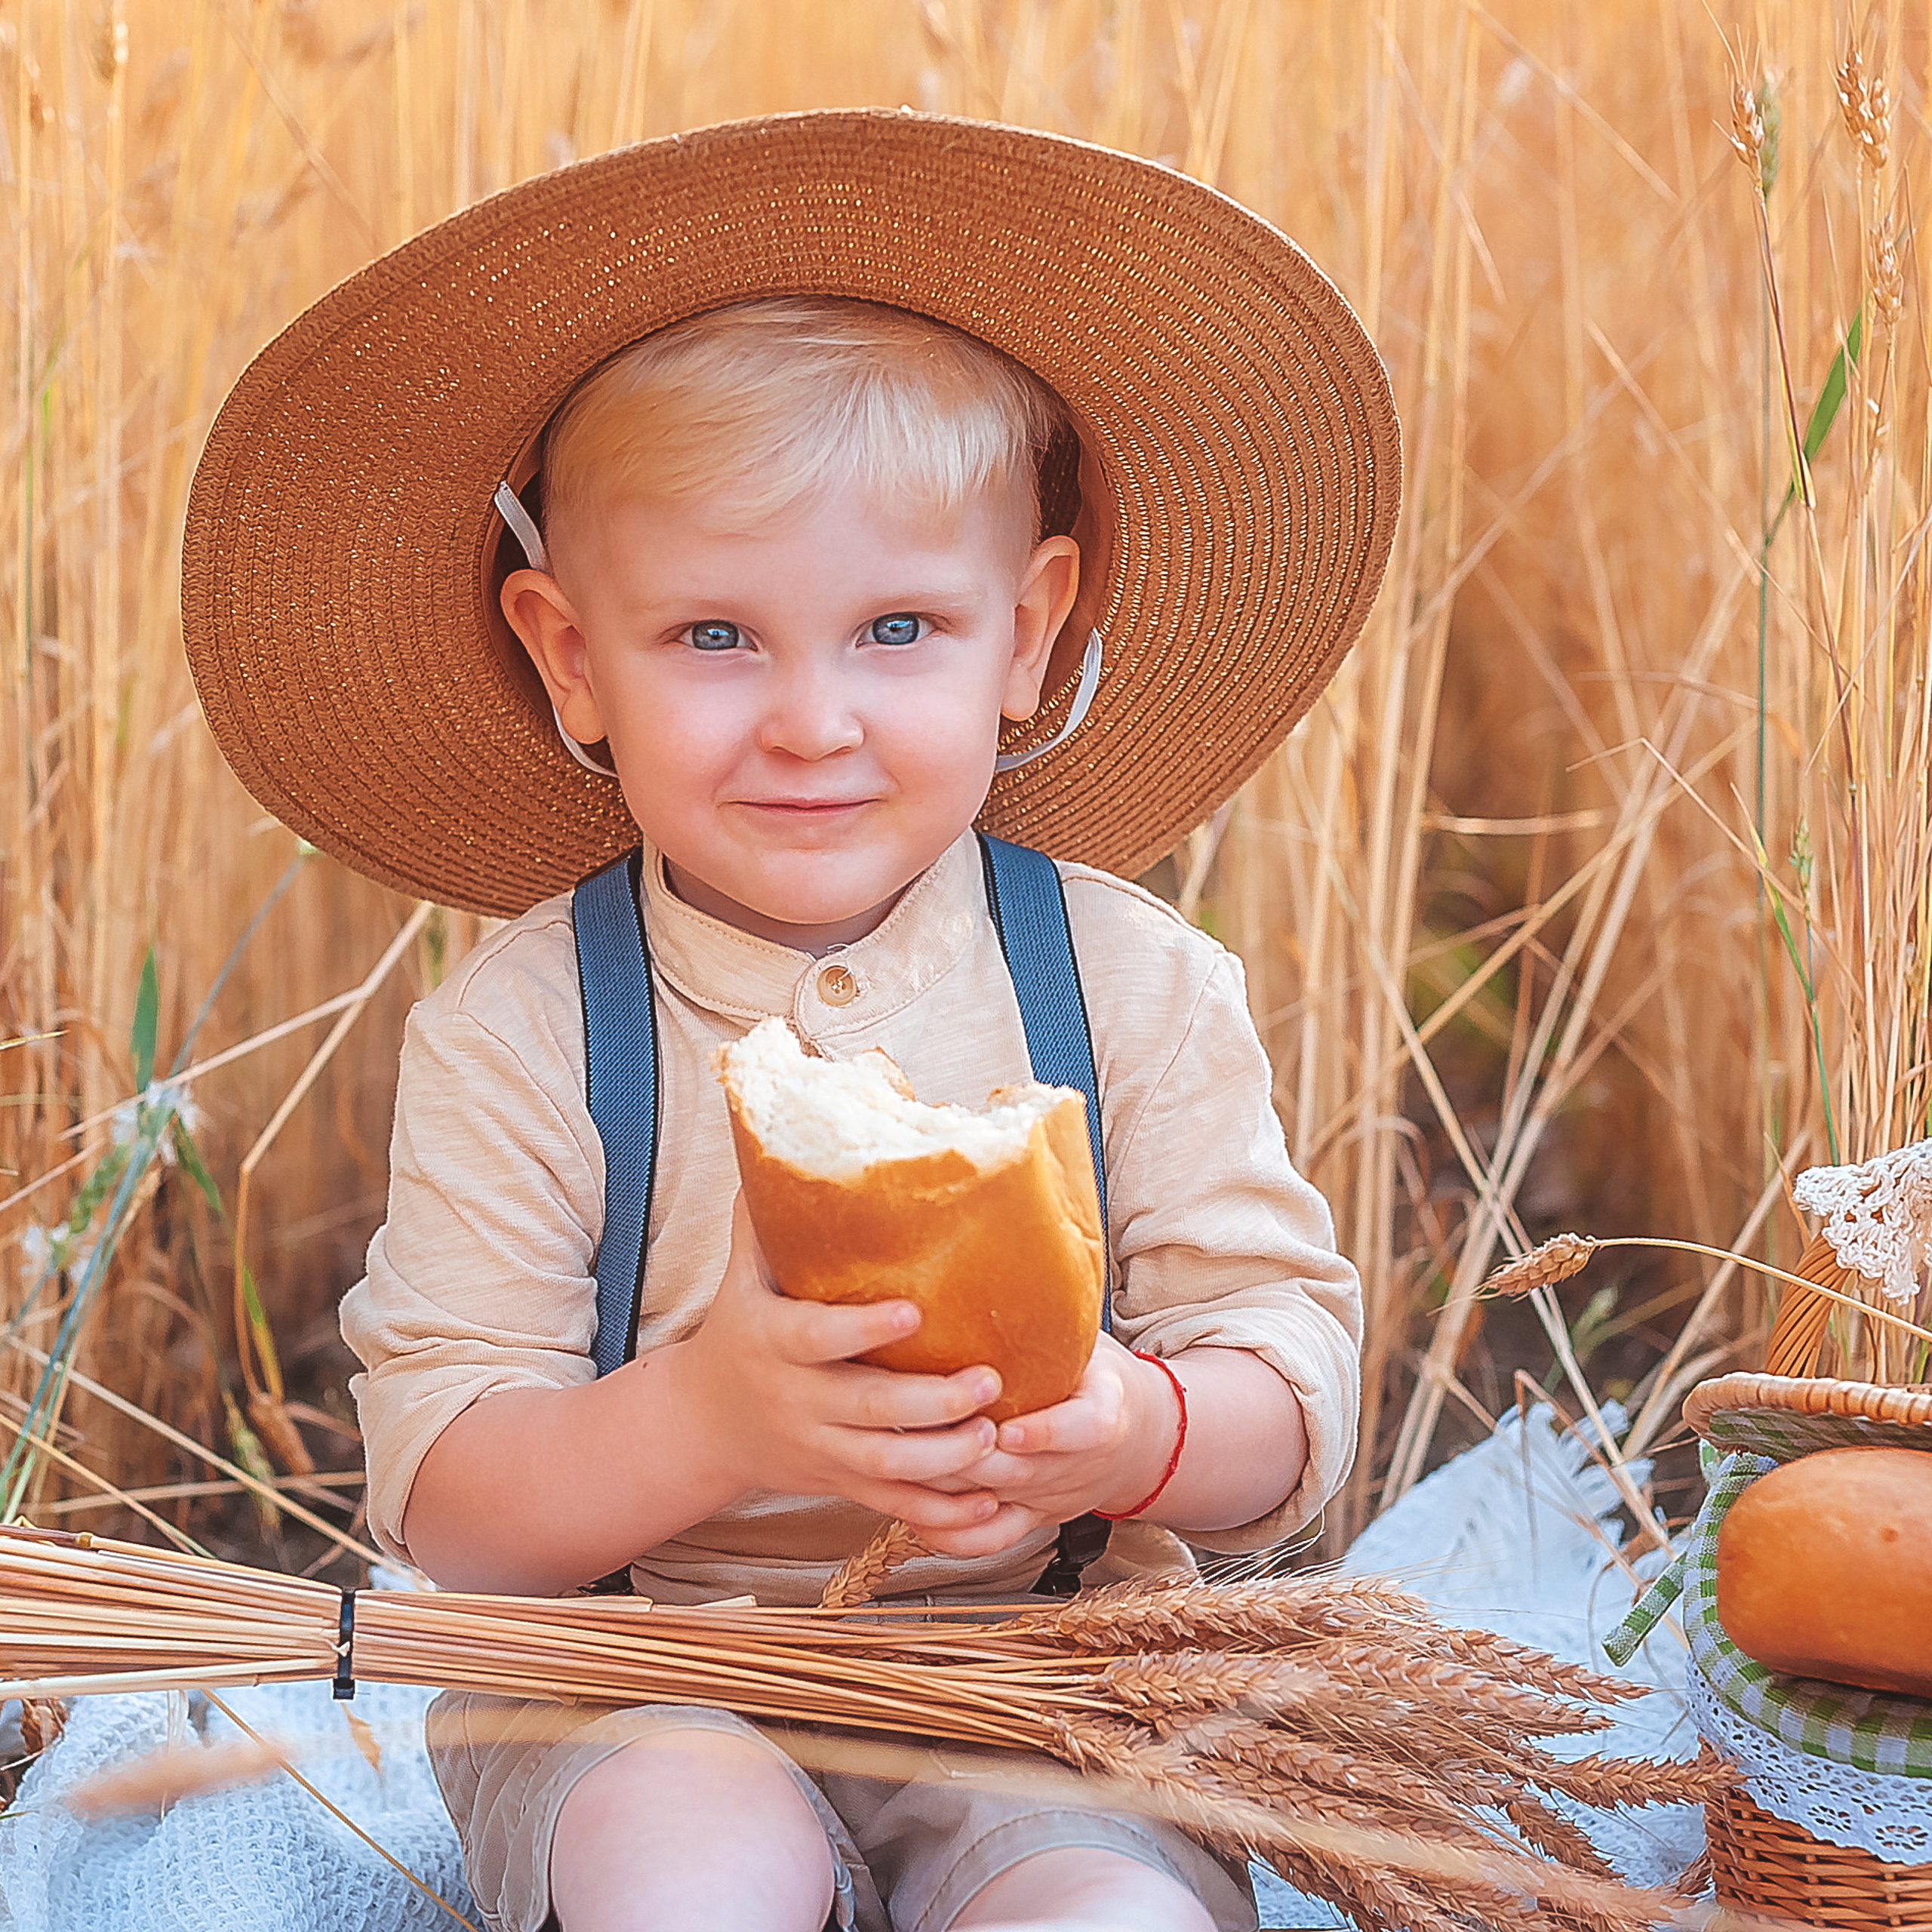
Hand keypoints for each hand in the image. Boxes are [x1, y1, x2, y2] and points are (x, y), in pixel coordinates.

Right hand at [664, 1196, 1008, 1538]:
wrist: (703, 1425)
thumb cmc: (738, 1331)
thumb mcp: (740, 1275)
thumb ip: (763, 1218)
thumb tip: (774, 1145)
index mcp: (772, 1342)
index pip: (817, 1337)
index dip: (863, 1328)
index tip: (914, 1309)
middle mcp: (796, 1400)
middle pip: (866, 1410)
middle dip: (930, 1402)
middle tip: (988, 1381)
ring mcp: (819, 1448)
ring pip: (883, 1465)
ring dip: (942, 1458)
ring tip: (994, 1436)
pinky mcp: (839, 1483)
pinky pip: (892, 1505)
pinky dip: (940, 1515)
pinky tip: (989, 1508)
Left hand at [921, 1335, 1181, 1555]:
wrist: (1140, 1440)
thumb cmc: (1101, 1379)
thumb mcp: (1096, 1343)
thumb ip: (1059, 1321)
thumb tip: (1018, 1256)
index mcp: (1103, 1416)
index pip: (1083, 1430)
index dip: (1045, 1433)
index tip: (1008, 1426)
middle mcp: (1076, 1466)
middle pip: (1016, 1471)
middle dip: (962, 1452)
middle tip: (912, 1425)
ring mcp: (1048, 1499)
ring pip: (990, 1505)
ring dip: (942, 1485)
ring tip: (896, 1456)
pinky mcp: (1029, 1520)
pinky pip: (988, 1541)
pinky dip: (949, 1532)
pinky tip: (912, 1508)